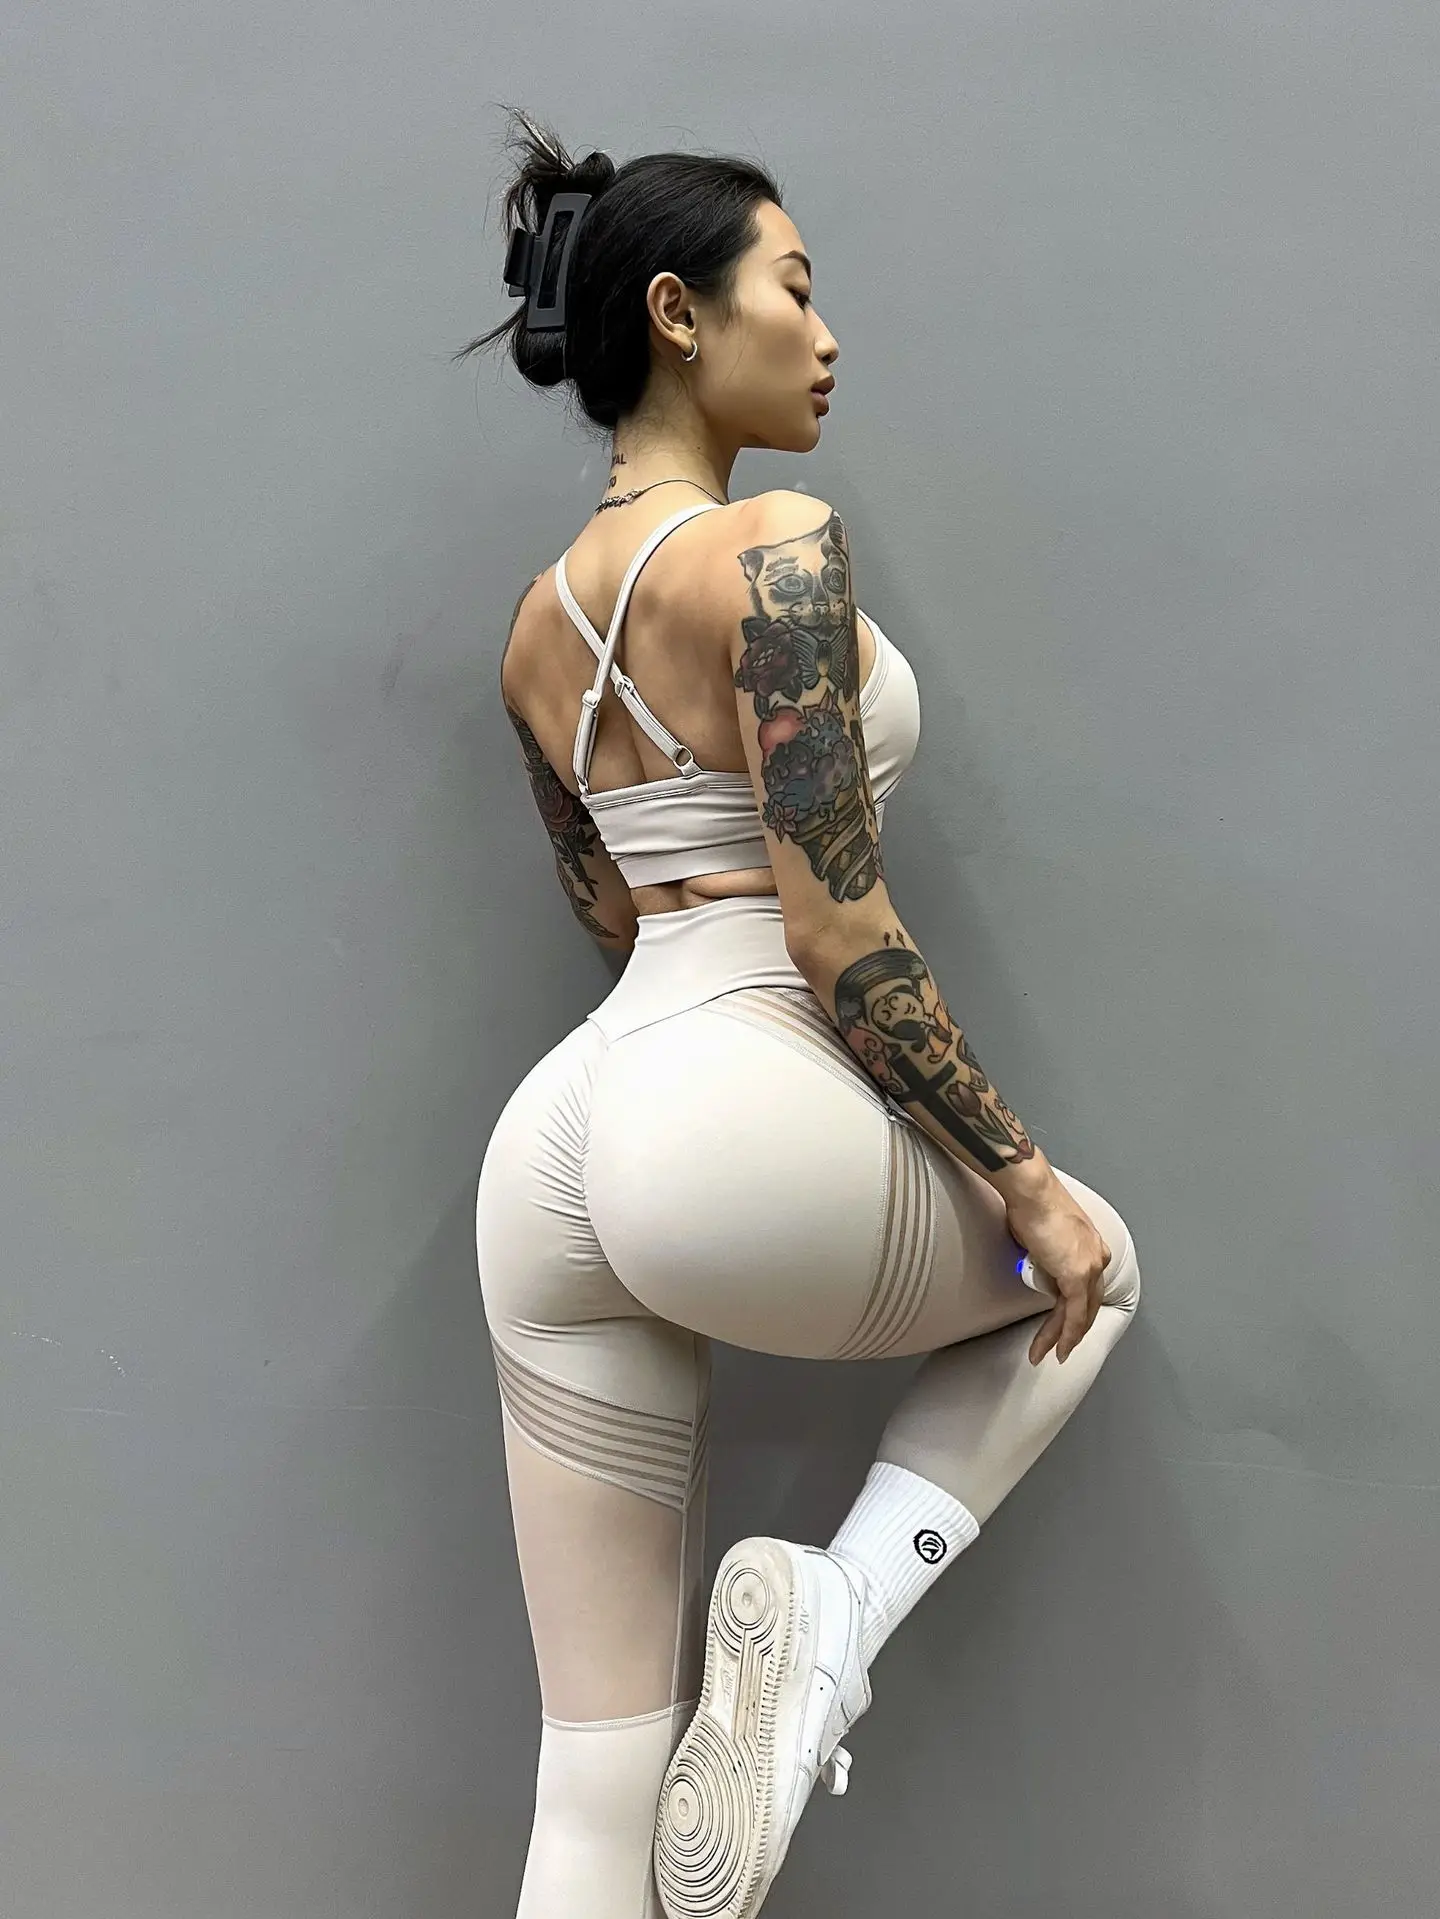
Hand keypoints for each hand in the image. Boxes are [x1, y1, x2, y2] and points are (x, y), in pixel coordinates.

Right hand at [1004, 1181, 1111, 1366]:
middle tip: (1058, 1349)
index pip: (1087, 1289)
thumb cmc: (1031, 1203)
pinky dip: (1065, 1334)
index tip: (1061, 1324)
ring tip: (1048, 1354)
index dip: (1075, 1311)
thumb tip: (1037, 1267)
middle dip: (1071, 1331)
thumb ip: (1046, 1255)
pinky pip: (1072, 1314)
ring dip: (1063, 1338)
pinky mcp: (1076, 1276)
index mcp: (1092, 1247)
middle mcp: (1097, 1258)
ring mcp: (1089, 1268)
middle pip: (1087, 1305)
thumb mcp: (1043, 1234)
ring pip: (1079, 1314)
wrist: (1032, 1192)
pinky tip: (1057, 1348)